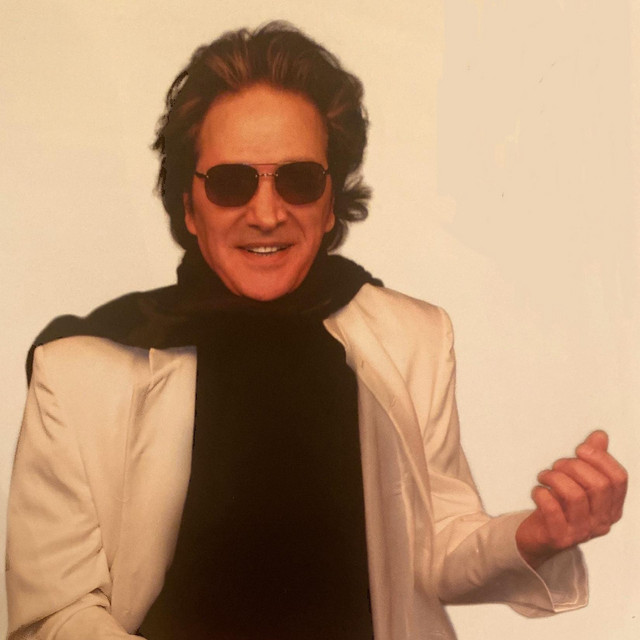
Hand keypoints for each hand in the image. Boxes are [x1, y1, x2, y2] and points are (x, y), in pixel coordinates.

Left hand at [515, 430, 626, 568]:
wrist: (538, 538)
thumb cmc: (560, 506)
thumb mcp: (577, 482)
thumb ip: (591, 460)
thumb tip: (600, 435)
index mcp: (612, 507)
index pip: (618, 478)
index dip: (600, 458)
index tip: (579, 449)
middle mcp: (602, 521)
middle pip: (598, 485)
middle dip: (573, 466)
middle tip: (556, 465)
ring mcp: (582, 532)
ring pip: (575, 496)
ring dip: (555, 478)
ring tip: (544, 476)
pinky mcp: (559, 538)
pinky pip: (552, 510)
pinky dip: (542, 494)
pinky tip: (538, 490)